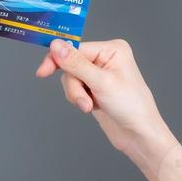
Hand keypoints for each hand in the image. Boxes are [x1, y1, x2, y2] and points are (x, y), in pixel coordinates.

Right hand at [35, 38, 166, 159]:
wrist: (138, 134)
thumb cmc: (131, 106)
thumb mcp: (101, 82)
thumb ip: (75, 63)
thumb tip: (55, 45)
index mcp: (112, 49)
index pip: (76, 48)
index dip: (58, 59)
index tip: (42, 72)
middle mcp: (106, 58)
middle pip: (71, 64)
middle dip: (74, 85)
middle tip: (84, 101)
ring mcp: (100, 74)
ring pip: (70, 79)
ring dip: (77, 95)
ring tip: (90, 106)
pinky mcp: (95, 88)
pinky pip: (75, 89)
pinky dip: (79, 99)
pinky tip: (92, 106)